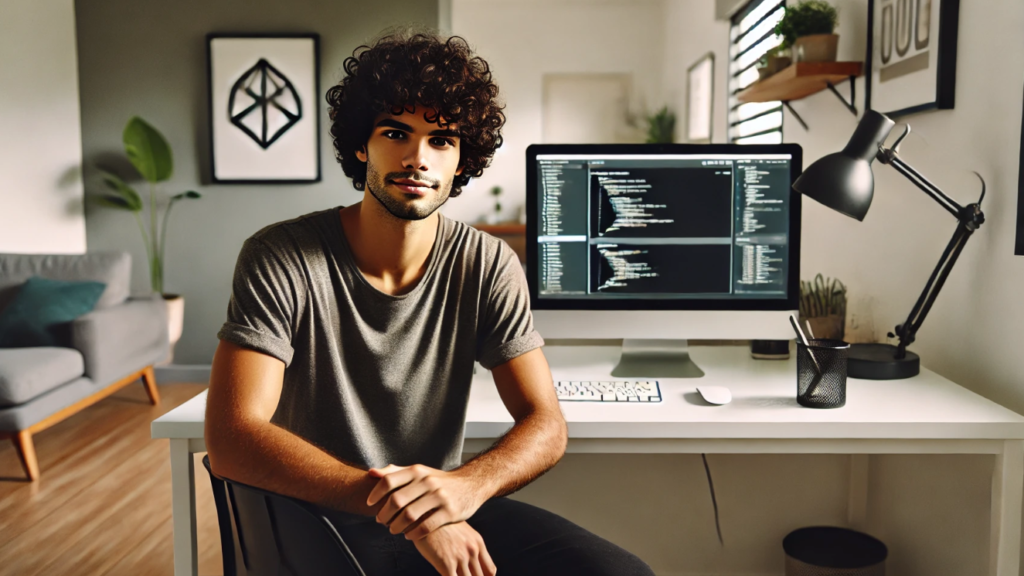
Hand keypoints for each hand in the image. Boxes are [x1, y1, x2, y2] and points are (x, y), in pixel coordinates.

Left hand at [366, 464, 485, 539]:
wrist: (471, 483)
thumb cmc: (438, 480)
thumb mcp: (419, 472)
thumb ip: (395, 472)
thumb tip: (371, 472)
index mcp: (417, 471)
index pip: (388, 481)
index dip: (375, 494)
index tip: (369, 504)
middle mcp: (428, 482)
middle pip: (396, 500)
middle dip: (384, 514)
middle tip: (380, 521)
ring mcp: (440, 497)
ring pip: (409, 515)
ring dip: (396, 526)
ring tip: (393, 529)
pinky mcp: (450, 512)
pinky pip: (426, 527)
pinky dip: (413, 534)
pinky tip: (409, 535)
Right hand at [412, 521, 496, 575]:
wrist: (423, 515)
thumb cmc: (438, 523)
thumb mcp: (460, 531)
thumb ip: (467, 545)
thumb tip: (468, 562)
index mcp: (478, 543)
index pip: (490, 570)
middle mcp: (472, 551)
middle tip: (462, 574)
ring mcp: (461, 558)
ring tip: (452, 574)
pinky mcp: (446, 564)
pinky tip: (445, 575)